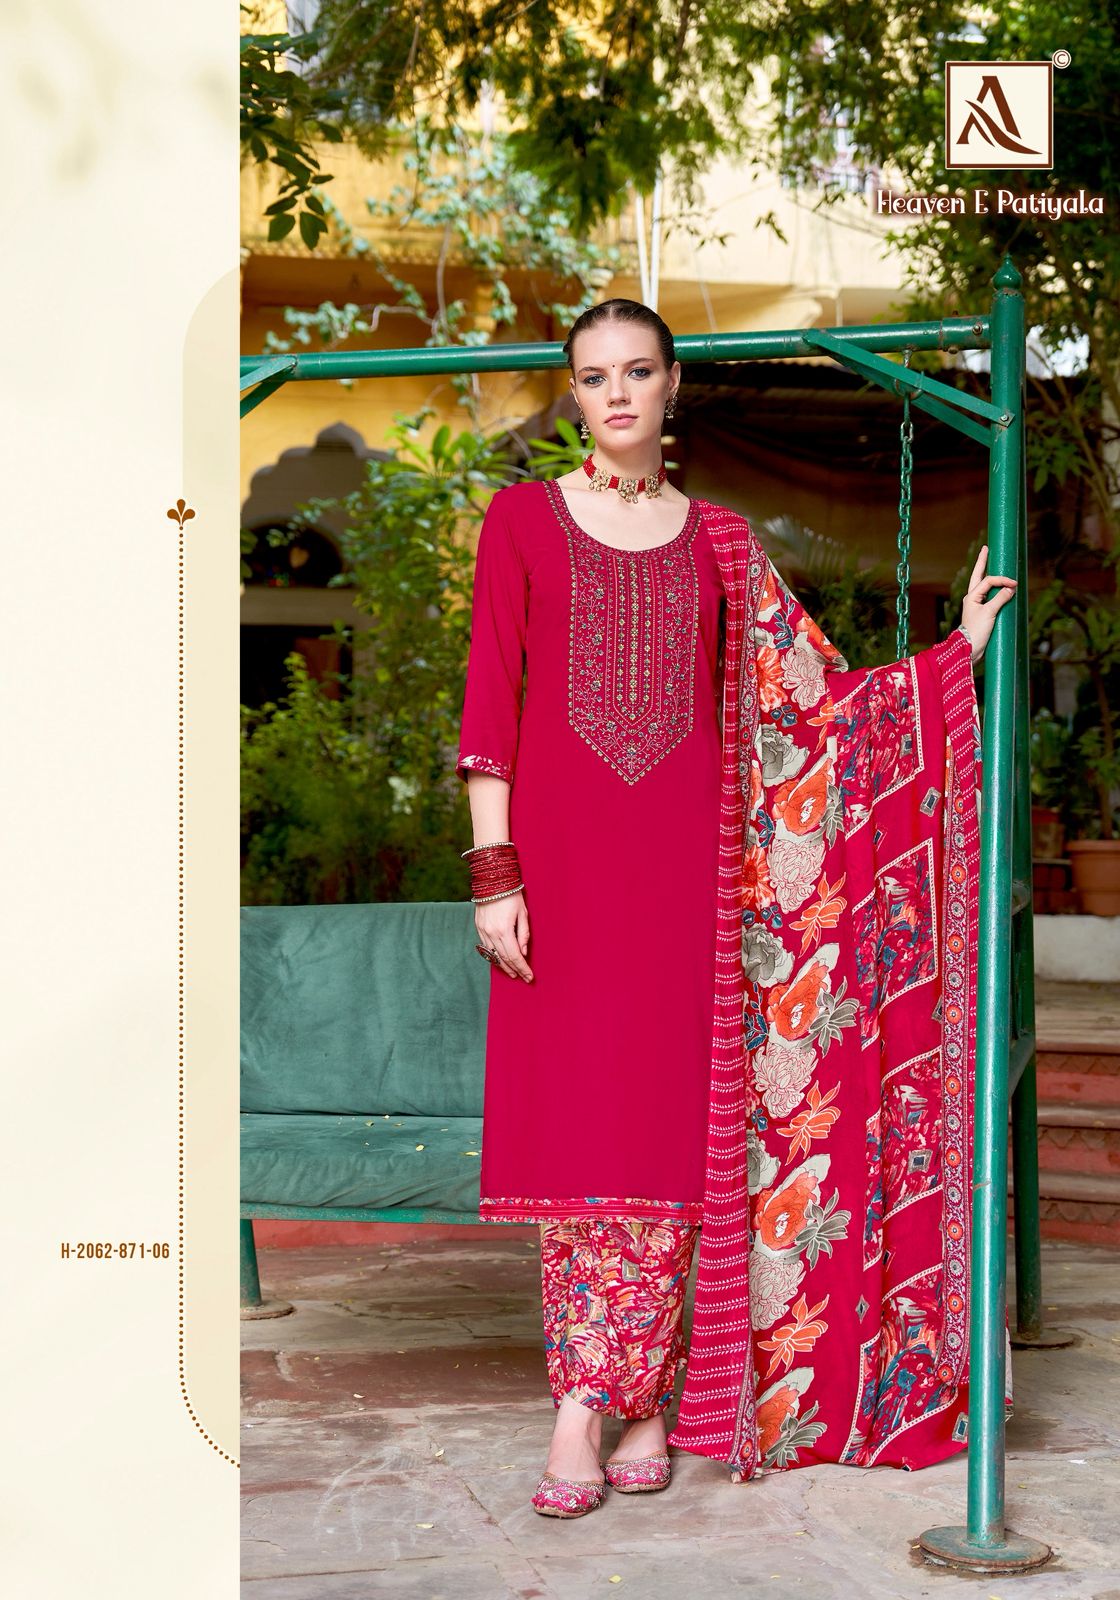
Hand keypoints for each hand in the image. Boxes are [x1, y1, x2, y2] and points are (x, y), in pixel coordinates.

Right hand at [475, 890, 533, 981]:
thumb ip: (524, 934)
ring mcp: (483, 930)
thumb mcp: (523, 913)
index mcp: (504, 930)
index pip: (514, 956)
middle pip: (503, 958)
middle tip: (523, 977)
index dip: (523, 968)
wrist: (492, 879)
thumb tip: (523, 952)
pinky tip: (500, 960)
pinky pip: (485, 947)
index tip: (529, 977)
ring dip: (503, 965)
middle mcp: (491, 933)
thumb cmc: (512, 894)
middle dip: (514, 970)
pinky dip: (493, 956)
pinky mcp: (478, 927)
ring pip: (493, 955)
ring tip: (512, 973)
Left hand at [961, 544, 1018, 662]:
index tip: (1015, 584)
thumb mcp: (989, 613)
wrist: (970, 650)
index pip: (988, 581)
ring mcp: (976, 605)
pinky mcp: (982, 613)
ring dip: (986, 573)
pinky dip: (993, 588)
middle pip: (978, 576)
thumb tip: (1011, 588)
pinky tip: (995, 584)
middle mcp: (972, 598)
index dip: (1002, 580)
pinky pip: (988, 596)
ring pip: (982, 585)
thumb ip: (1000, 599)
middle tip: (986, 548)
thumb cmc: (976, 631)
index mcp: (971, 596)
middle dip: (982, 562)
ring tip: (988, 561)